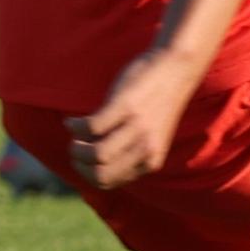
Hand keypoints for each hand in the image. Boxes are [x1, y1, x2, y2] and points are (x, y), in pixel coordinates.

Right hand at [68, 48, 200, 189]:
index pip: (110, 182)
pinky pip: (91, 127)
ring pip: (96, 154)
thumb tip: (92, 163)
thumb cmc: (156, 102)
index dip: (88, 174)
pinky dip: (75, 126)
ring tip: (75, 135)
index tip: (82, 161)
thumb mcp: (149, 136)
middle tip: (76, 148)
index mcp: (151, 160)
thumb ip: (129, 152)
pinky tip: (73, 121)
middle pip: (101, 175)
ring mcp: (137, 128)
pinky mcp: (126, 106)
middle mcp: (146, 148)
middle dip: (80, 165)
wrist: (176, 67)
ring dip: (76, 147)